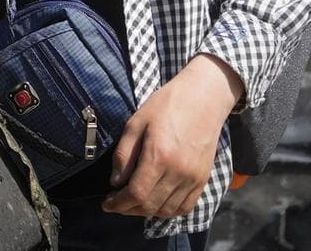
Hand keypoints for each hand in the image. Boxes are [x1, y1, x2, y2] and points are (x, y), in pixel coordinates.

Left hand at [103, 54, 243, 219]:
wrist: (203, 98)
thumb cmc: (166, 105)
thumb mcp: (135, 123)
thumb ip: (124, 154)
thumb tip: (115, 182)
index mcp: (159, 156)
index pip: (136, 194)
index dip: (118, 204)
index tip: (107, 204)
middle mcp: (178, 172)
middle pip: (150, 206)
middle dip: (128, 209)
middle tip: (116, 203)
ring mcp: (193, 178)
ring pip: (167, 211)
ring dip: (147, 212)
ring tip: (133, 203)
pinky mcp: (203, 179)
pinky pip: (185, 207)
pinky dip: (168, 211)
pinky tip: (156, 202)